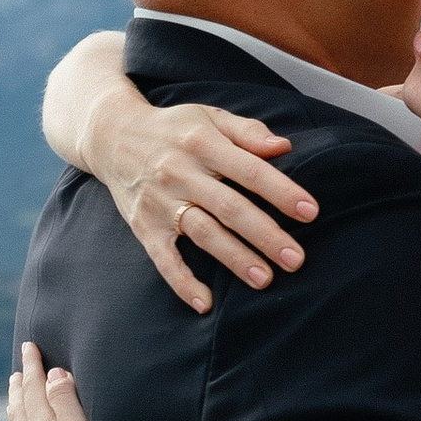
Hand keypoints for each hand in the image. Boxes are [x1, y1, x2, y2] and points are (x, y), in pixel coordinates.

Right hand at [90, 93, 319, 315]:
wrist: (110, 135)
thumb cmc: (173, 128)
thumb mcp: (209, 117)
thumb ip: (247, 132)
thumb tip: (284, 148)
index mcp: (202, 143)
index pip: (249, 170)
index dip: (281, 191)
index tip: (310, 212)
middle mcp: (180, 172)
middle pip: (229, 207)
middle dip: (265, 235)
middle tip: (296, 260)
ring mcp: (160, 202)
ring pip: (203, 233)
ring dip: (234, 258)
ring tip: (265, 280)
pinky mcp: (143, 225)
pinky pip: (163, 258)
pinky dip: (182, 282)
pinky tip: (205, 303)